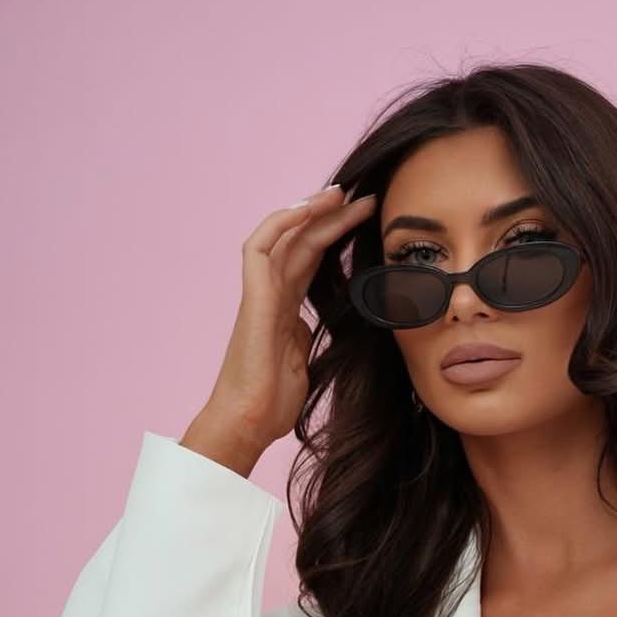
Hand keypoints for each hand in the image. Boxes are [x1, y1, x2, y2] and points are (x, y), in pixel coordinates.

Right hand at [190, 184, 378, 458]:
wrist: (250, 421)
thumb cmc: (272, 402)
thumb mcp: (302, 362)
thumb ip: (305, 336)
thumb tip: (315, 324)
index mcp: (285, 308)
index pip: (311, 260)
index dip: (335, 237)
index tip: (366, 222)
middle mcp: (271, 294)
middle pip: (303, 242)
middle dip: (333, 218)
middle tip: (366, 199)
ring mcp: (260, 293)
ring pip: (284, 237)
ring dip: (311, 213)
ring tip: (341, 196)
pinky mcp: (252, 298)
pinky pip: (260, 248)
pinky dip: (280, 224)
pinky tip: (305, 210)